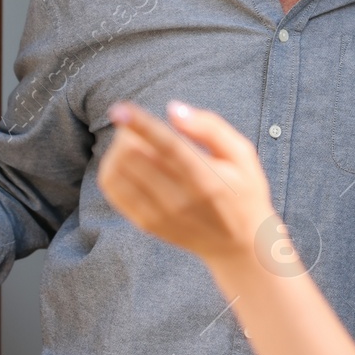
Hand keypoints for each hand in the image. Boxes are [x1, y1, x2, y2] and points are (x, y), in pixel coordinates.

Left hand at [100, 100, 276, 266]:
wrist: (239, 246)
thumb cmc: (243, 192)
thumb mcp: (242, 155)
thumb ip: (211, 127)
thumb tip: (173, 109)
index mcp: (207, 178)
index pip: (168, 146)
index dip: (141, 125)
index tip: (120, 108)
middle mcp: (181, 199)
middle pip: (135, 157)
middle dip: (128, 133)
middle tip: (136, 126)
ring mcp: (160, 214)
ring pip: (118, 172)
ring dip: (117, 149)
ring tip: (132, 143)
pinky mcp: (147, 223)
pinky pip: (114, 191)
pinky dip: (112, 169)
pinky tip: (126, 162)